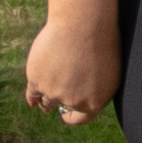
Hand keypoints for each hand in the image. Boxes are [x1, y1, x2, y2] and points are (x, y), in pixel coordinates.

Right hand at [24, 8, 119, 125]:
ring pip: (46, 101)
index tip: (66, 115)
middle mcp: (75, 101)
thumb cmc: (101, 40)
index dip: (73, 117)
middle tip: (56, 102)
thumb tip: (87, 94)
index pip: (82, 118)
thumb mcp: (109, 69)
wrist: (82, 24)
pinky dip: (32, 98)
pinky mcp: (37, 81)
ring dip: (45, 103)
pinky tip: (32, 100)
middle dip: (61, 103)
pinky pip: (33, 94)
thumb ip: (96, 86)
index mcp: (97, 100)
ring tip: (43, 103)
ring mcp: (55, 93)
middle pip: (64, 105)